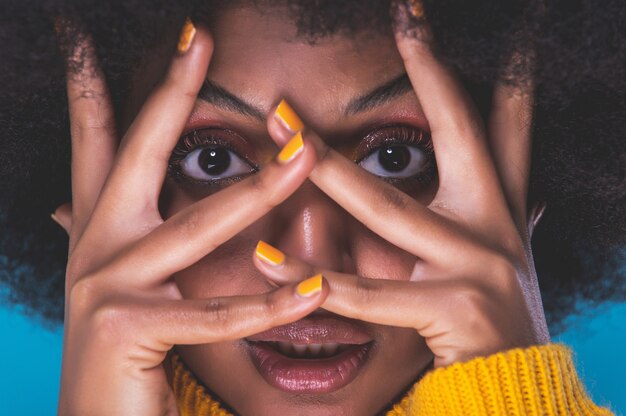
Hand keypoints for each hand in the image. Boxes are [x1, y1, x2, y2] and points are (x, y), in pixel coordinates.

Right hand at [57, 25, 327, 414]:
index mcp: (100, 232)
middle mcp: (95, 247)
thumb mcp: (124, 282)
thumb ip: (119, 237)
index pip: (97, 145)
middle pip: (138, 153)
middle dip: (171, 94)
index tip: (89, 40)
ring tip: (304, 154)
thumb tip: (67, 200)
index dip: (91, 90)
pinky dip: (270, 303)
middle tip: (199, 38)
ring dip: (258, 190)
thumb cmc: (123, 355)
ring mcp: (105, 286)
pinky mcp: (126, 329)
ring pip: (197, 229)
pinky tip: (316, 287)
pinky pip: (215, 313)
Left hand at [259, 8, 548, 367]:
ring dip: (331, 171)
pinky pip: (370, 292)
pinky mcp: (453, 309)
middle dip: (430, 72)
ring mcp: (476, 265)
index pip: (501, 123)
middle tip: (404, 17)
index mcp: (499, 205)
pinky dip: (317, 278)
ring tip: (283, 135)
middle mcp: (493, 223)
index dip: (495, 71)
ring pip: (389, 209)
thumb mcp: (505, 247)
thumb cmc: (495, 313)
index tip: (465, 24)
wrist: (517, 386)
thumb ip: (510, 207)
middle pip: (457, 133)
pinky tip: (270, 256)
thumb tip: (533, 185)